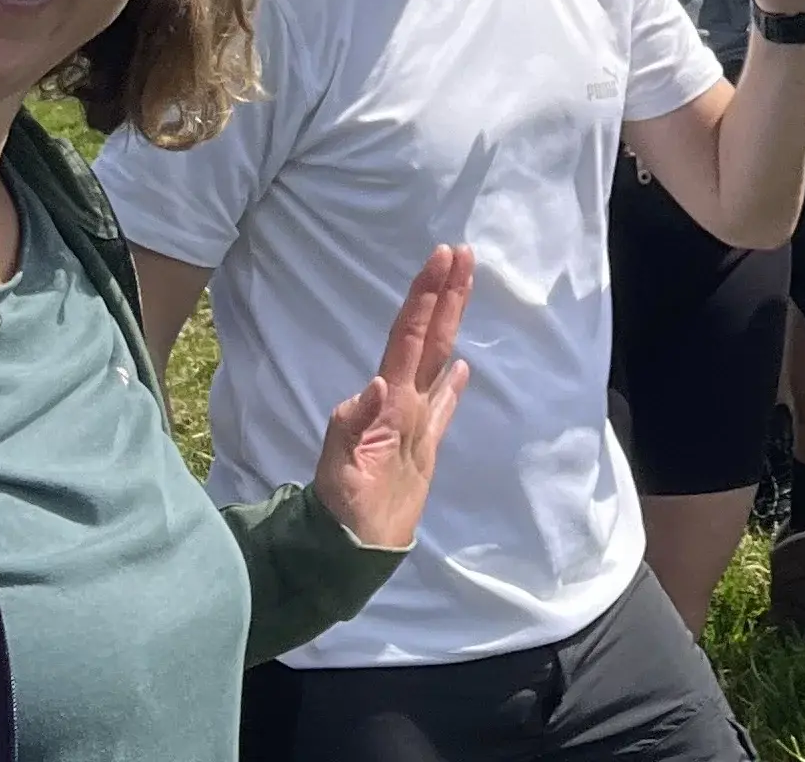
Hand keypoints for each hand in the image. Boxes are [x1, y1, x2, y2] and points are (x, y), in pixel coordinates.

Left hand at [311, 244, 473, 553]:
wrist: (347, 550)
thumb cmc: (341, 509)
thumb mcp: (340, 468)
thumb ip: (354, 424)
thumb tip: (379, 383)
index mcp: (386, 401)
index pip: (407, 338)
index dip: (424, 299)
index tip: (441, 259)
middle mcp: (402, 402)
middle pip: (428, 338)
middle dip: (443, 295)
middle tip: (459, 253)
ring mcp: (414, 423)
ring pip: (438, 362)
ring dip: (451, 323)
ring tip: (464, 288)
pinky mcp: (424, 449)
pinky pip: (443, 407)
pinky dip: (453, 385)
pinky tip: (462, 368)